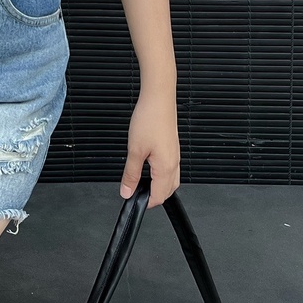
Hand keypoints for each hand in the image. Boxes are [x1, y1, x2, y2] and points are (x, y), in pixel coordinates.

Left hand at [118, 89, 180, 208]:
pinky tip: (150, 169)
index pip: (158, 197)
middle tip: (135, 193)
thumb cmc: (149, 120)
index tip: (132, 201)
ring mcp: (175, 156)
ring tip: (141, 183)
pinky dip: (161, 176)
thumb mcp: (135, 150)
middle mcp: (174, 164)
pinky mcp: (173, 148)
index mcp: (166, 168)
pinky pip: (170, 170)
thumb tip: (127, 191)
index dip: (145, 203)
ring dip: (158, 187)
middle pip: (167, 192)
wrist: (159, 99)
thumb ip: (131, 174)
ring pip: (170, 182)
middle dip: (152, 197)